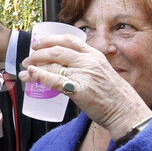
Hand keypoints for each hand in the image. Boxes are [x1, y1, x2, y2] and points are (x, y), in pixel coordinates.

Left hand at [18, 33, 150, 139]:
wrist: (126, 111)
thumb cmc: (114, 95)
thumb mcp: (102, 72)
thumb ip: (86, 66)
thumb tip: (65, 66)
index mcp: (95, 55)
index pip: (70, 40)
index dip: (51, 39)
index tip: (39, 43)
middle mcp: (89, 62)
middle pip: (58, 50)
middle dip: (39, 53)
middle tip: (28, 58)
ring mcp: (85, 75)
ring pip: (54, 64)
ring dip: (35, 65)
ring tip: (26, 70)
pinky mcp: (80, 90)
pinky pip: (56, 80)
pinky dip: (41, 76)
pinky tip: (31, 74)